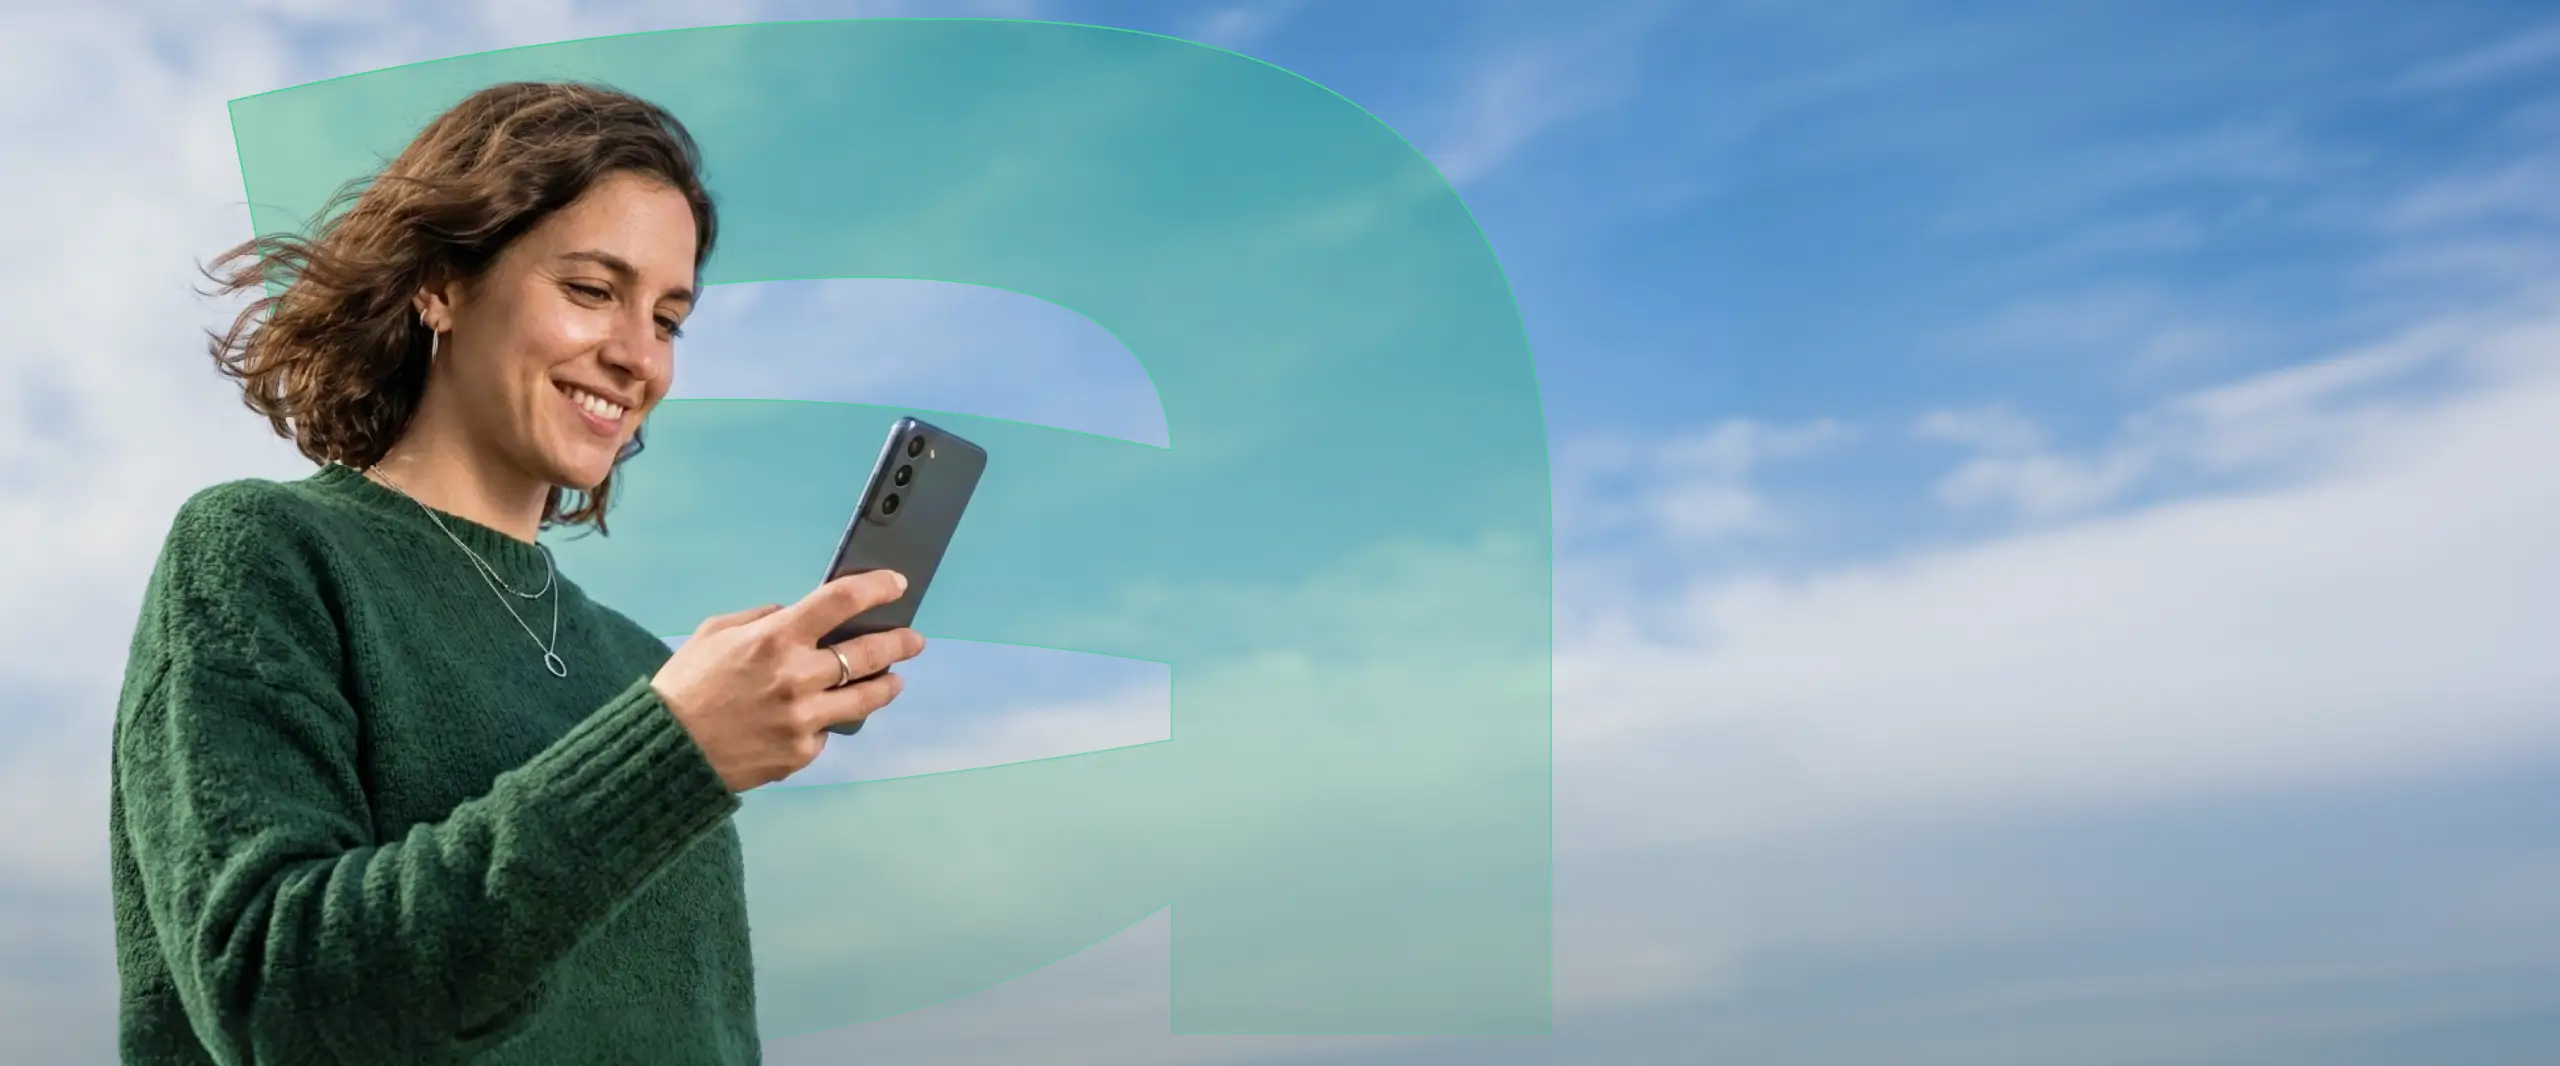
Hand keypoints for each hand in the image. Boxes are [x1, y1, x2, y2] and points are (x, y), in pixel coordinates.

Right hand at [651, 571, 926, 791]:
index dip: (876, 588)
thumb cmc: (685, 687)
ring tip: (892, 679)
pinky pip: (828, 731)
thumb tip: (794, 616)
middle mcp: (797, 677)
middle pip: (870, 654)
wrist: (666, 752)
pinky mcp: (801, 753)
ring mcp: (803, 719)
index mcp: (774, 639)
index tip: (896, 584)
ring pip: (866, 698)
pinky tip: (820, 716)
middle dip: (900, 643)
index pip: (840, 602)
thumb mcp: (714, 633)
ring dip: (885, 685)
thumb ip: (761, 619)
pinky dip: (827, 720)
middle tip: (913, 640)